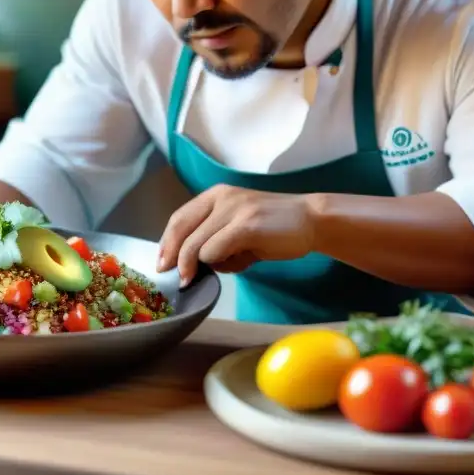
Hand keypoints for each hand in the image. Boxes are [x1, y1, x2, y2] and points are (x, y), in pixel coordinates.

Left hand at [157, 184, 316, 285]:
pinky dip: (219, 263)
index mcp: (215, 195)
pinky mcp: (246, 225)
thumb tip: (189, 264)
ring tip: (230, 265)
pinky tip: (238, 264)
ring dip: (202, 265)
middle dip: (174, 258)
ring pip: (197, 245)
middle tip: (178, 279)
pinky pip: (216, 250)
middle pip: (181, 230)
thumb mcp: (237, 228)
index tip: (162, 264)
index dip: (167, 243)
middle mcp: (221, 198)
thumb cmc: (273, 229)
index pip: (179, 218)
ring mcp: (233, 210)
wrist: (311, 220)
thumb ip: (213, 239)